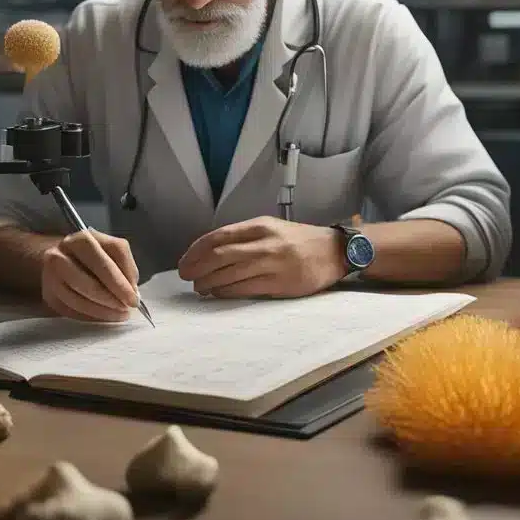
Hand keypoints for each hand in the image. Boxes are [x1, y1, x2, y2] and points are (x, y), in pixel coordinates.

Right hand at [41, 230, 139, 321]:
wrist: (61, 257)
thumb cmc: (92, 255)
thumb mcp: (111, 250)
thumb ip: (126, 266)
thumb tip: (132, 291)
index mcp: (82, 240)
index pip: (104, 262)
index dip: (122, 281)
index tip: (135, 298)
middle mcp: (61, 256)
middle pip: (90, 284)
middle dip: (112, 299)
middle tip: (127, 309)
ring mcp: (51, 277)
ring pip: (79, 300)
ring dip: (103, 311)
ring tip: (118, 314)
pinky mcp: (49, 295)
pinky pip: (71, 311)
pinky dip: (91, 316)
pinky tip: (103, 316)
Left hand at [177, 216, 345, 298]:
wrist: (334, 252)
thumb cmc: (299, 241)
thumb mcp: (272, 229)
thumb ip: (245, 238)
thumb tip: (211, 253)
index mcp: (260, 225)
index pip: (219, 236)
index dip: (196, 250)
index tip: (185, 261)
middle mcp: (265, 242)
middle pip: (219, 255)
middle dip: (197, 267)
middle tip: (186, 276)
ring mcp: (273, 263)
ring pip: (229, 274)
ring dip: (209, 283)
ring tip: (200, 287)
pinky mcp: (280, 283)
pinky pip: (245, 289)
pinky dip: (226, 292)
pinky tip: (218, 294)